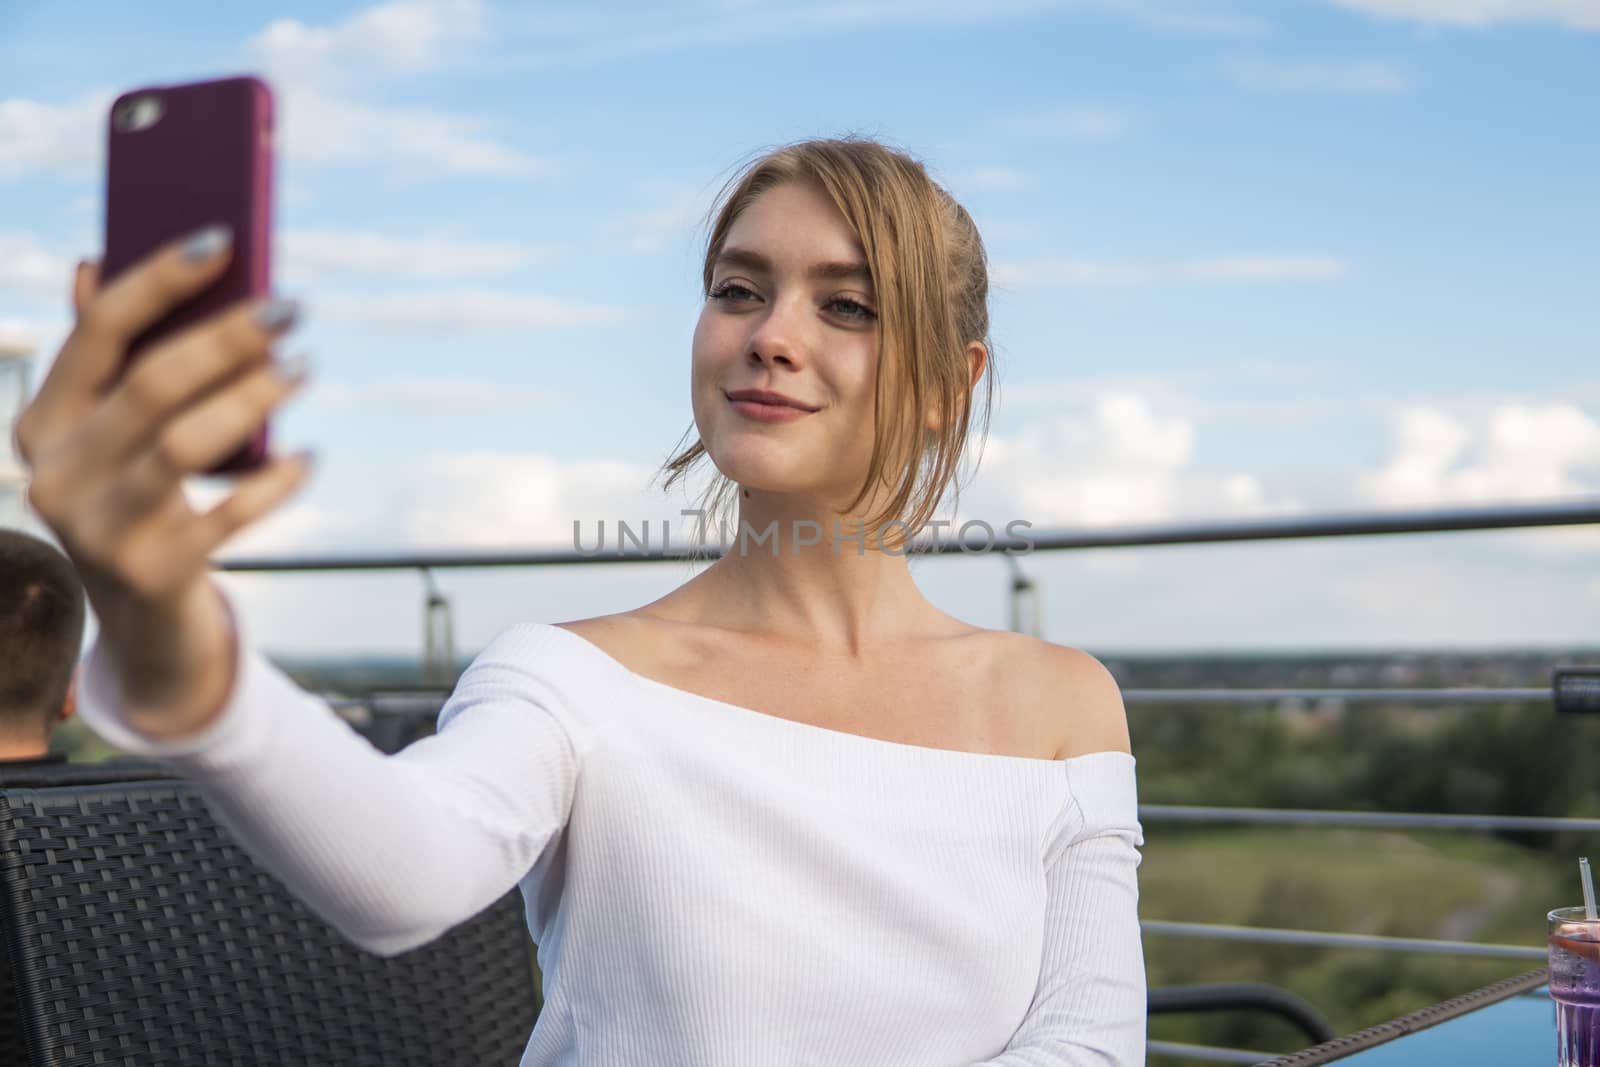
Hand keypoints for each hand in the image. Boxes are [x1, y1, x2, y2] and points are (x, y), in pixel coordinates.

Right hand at [13, 225, 311, 737]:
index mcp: (41, 424)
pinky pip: (228, 514)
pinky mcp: (151, 574)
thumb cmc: (143, 504)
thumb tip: (95, 262)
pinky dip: (276, 481)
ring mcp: (98, 530)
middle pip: (152, 383)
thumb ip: (110, 361)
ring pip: (187, 444)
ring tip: (302, 369)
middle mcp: (55, 474)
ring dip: (254, 398)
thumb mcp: (115, 437)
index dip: (159, 279)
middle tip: (290, 309)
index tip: (224, 238)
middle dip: (227, 338)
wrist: (145, 627)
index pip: (98, 332)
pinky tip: (310, 457)